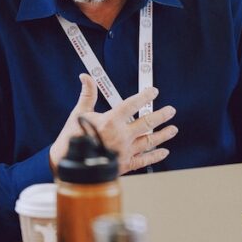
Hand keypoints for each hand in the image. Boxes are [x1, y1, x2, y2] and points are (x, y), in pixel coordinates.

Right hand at [49, 74, 178, 173]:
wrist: (68, 165)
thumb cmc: (72, 137)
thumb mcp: (79, 113)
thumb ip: (88, 94)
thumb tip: (86, 76)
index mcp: (110, 121)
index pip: (132, 105)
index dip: (144, 96)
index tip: (154, 91)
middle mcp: (121, 136)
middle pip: (147, 123)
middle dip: (161, 115)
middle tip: (171, 110)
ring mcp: (124, 151)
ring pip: (149, 142)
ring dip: (163, 135)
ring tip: (173, 129)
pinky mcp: (124, 165)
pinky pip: (144, 161)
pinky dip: (155, 156)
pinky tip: (164, 152)